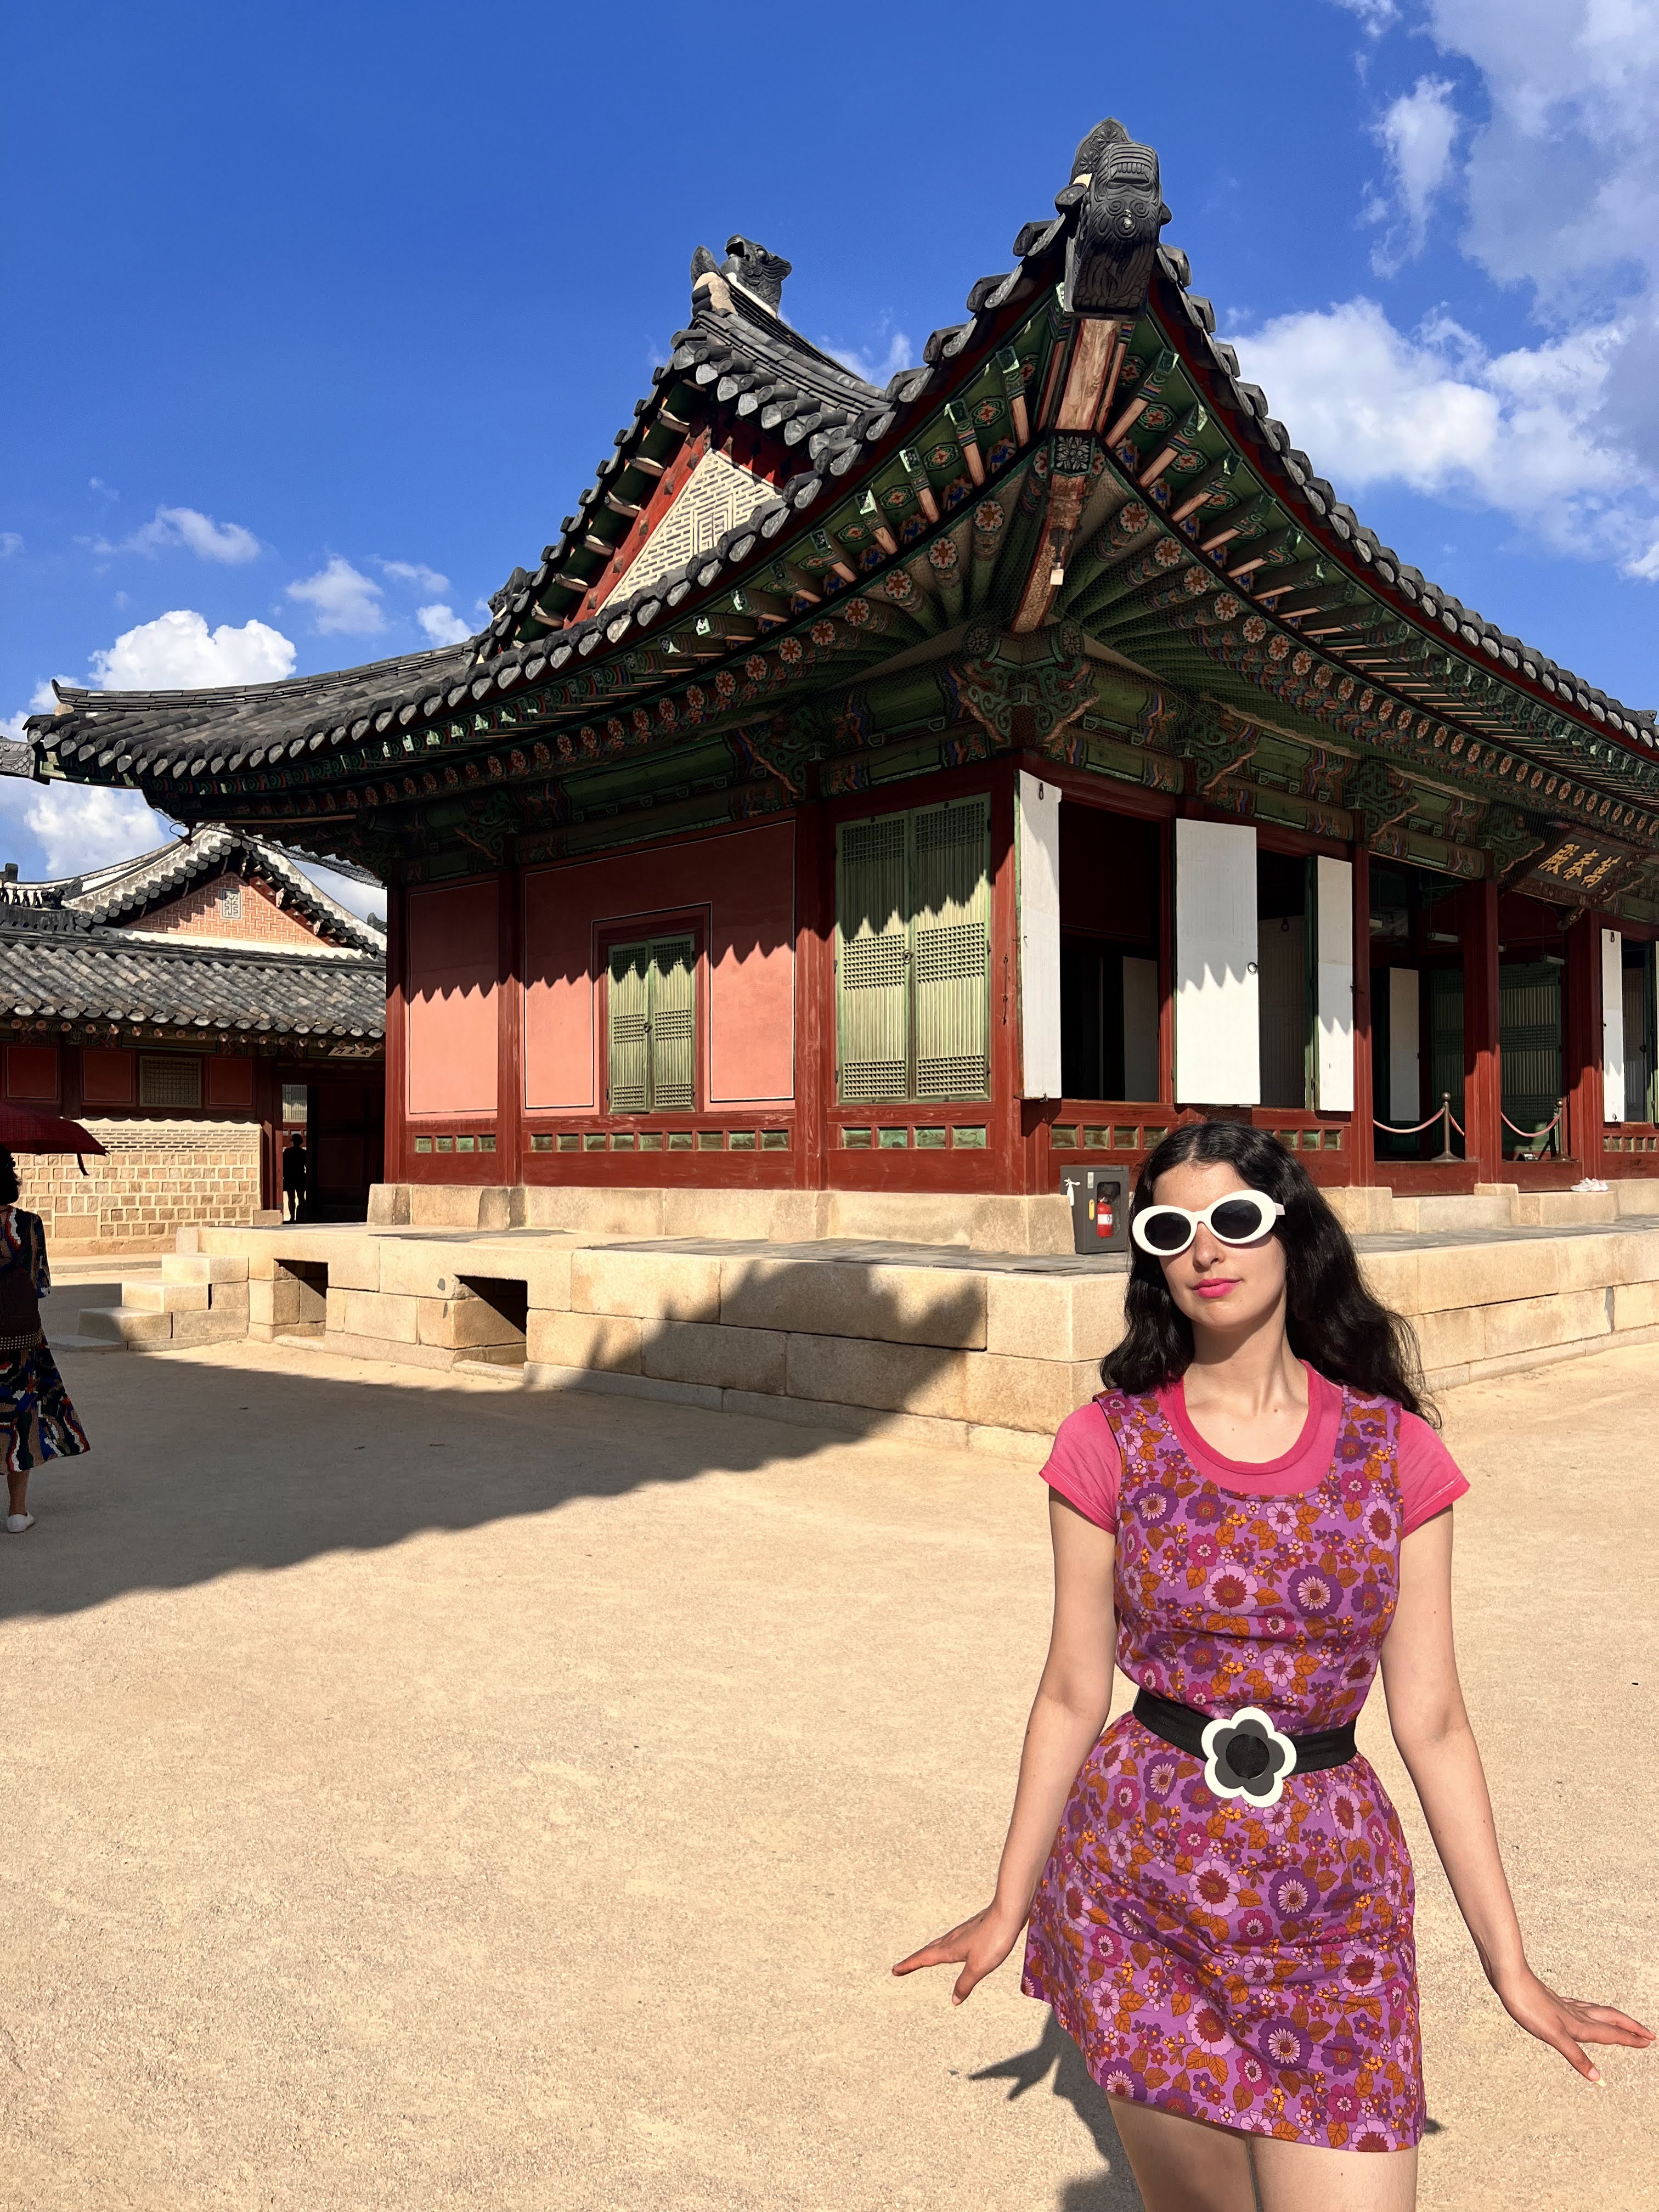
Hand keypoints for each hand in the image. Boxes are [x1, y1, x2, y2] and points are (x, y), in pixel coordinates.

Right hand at [892, 1903, 1025, 2005]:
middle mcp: (953, 1939)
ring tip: (924, 1958)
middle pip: (929, 1951)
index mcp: (950, 1948)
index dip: (909, 1965)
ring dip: (929, 1952)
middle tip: (902, 1967)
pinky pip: (953, 1941)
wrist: (1009, 1911)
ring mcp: (964, 1933)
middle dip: (915, 1960)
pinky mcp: (975, 1929)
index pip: (924, 1958)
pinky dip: (945, 1947)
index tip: (894, 1970)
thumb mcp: (978, 1967)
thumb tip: (954, 2000)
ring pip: (940, 1944)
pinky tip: (955, 1947)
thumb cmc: (993, 1938)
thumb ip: (965, 1984)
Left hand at [1494, 1965, 1653, 2082]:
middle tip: (1647, 2034)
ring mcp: (1565, 2006)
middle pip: (1611, 2019)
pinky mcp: (1554, 2002)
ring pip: (1598, 2012)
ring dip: (1614, 2018)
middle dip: (1630, 2027)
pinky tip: (1584, 2011)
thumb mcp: (1552, 2036)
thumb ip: (1576, 2057)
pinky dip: (1591, 2012)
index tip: (1648, 2041)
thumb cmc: (1529, 2006)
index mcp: (1579, 2025)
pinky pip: (1581, 2007)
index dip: (1630, 2039)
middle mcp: (1576, 2014)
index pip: (1611, 2033)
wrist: (1510, 1979)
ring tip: (1623, 2022)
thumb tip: (1597, 2078)